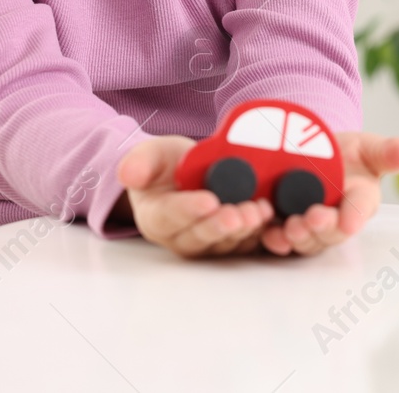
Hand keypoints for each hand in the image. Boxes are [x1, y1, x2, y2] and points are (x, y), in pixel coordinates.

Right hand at [117, 136, 275, 258]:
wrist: (186, 173)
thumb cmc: (166, 166)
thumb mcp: (150, 155)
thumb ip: (140, 163)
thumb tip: (128, 173)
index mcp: (156, 218)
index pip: (169, 217)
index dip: (188, 210)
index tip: (208, 200)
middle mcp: (181, 237)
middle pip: (199, 237)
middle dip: (220, 226)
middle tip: (237, 213)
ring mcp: (208, 241)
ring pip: (225, 243)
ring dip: (243, 230)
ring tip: (258, 212)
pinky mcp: (233, 240)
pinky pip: (246, 243)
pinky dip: (260, 233)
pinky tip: (270, 217)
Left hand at [260, 131, 398, 257]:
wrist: (312, 152)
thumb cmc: (348, 155)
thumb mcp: (367, 147)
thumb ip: (386, 152)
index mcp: (360, 201)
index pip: (360, 210)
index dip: (354, 217)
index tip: (349, 223)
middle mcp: (337, 220)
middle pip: (331, 231)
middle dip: (323, 228)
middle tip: (314, 219)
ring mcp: (309, 226)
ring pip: (306, 240)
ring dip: (299, 236)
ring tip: (291, 227)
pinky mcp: (283, 226)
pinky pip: (279, 239)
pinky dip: (273, 238)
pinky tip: (267, 232)